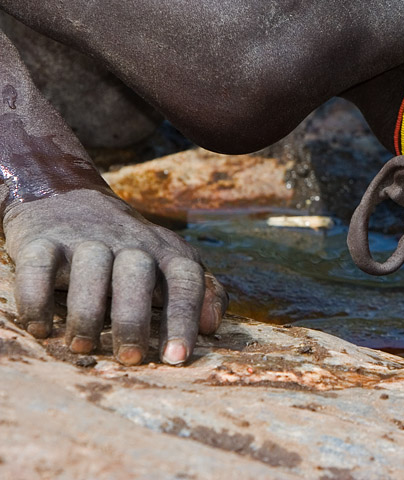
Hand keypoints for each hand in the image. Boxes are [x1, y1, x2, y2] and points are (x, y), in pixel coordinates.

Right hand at [2, 188, 226, 364]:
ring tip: (83, 347)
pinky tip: (42, 328)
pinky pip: (38, 268)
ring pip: (91, 272)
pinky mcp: (44, 241)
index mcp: (167, 252)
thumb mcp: (172, 263)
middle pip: (137, 276)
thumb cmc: (132, 250)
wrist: (70, 200)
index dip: (184, 319)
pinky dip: (36, 300)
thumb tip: (213, 326)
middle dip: (133, 321)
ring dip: (86, 314)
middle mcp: (131, 243)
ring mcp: (87, 240)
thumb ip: (202, 293)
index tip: (176, 357)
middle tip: (129, 358)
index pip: (185, 281)